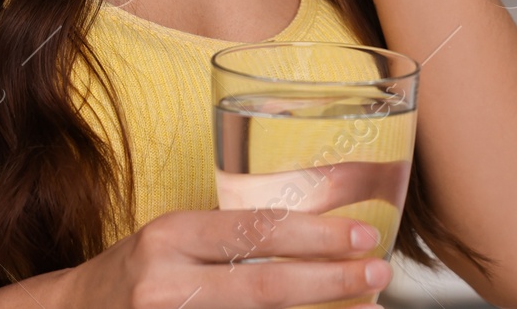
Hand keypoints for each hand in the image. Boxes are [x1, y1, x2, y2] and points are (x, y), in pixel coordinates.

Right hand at [63, 208, 391, 307]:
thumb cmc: (138, 274)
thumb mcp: (175, 242)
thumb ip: (231, 241)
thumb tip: (315, 241)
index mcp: (171, 235)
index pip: (255, 231)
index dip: (315, 236)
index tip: (363, 236)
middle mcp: (166, 282)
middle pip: (264, 286)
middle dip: (330, 280)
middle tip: (379, 274)